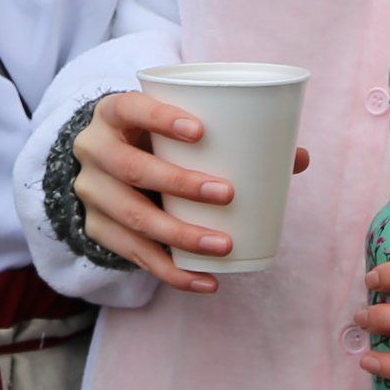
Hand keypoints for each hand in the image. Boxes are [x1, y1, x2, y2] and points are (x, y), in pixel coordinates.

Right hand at [68, 90, 308, 292]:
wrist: (104, 169)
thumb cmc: (154, 142)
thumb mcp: (174, 131)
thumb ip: (230, 138)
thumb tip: (297, 158)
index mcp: (113, 115)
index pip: (130, 109)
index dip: (160, 118)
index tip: (201, 131)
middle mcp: (93, 151)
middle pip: (131, 168)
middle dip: (179, 182)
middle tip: (227, 193)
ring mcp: (91, 193)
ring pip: (133, 218)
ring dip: (180, 234)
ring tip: (223, 246)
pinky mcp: (97, 229)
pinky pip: (135, 255)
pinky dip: (173, 271)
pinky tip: (206, 281)